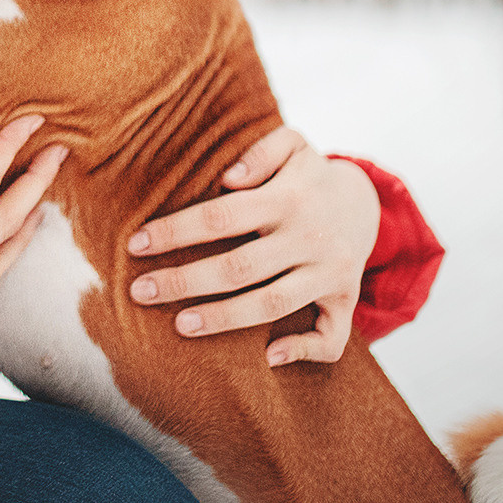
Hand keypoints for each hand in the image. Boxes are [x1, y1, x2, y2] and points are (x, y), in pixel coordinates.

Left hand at [124, 126, 378, 366]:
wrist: (367, 203)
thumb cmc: (308, 176)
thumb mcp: (292, 145)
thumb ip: (260, 151)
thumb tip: (228, 177)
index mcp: (289, 199)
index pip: (221, 216)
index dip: (175, 232)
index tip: (136, 244)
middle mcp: (310, 238)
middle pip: (239, 268)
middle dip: (183, 281)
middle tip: (139, 292)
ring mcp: (330, 273)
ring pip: (273, 304)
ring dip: (224, 319)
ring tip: (179, 325)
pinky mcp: (346, 300)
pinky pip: (332, 337)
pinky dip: (302, 350)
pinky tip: (266, 357)